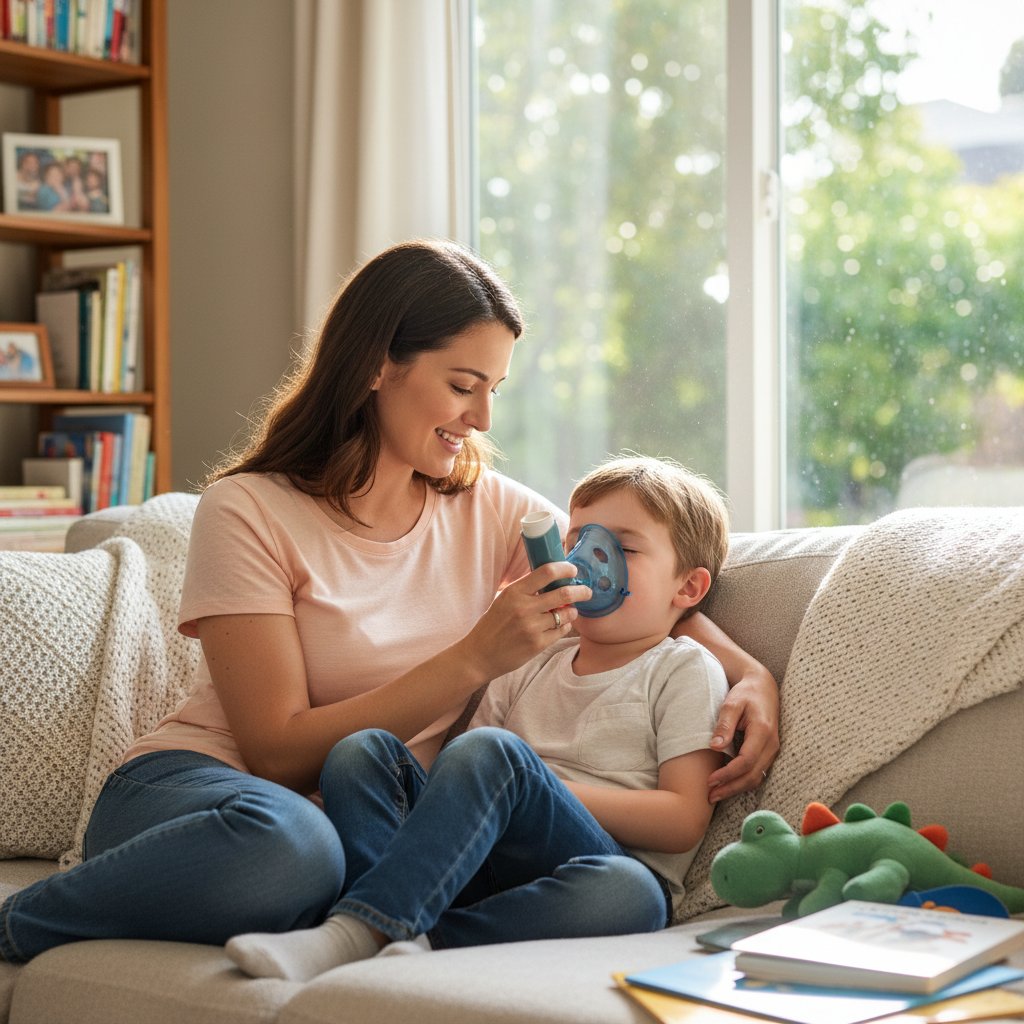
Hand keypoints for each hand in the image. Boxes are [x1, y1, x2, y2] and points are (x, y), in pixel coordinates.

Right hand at [456, 562, 590, 680]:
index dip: (565, 569)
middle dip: (581, 591)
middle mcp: (524, 608)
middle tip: (586, 591)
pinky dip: (564, 626)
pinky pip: (561, 630)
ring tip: (570, 611)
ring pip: (566, 614)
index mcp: (514, 592)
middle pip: (564, 593)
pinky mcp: (537, 644)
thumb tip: (552, 576)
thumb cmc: (493, 624)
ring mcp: (532, 627)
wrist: (480, 655)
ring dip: (572, 611)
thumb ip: (525, 589)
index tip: (573, 570)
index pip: (546, 572)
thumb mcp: (504, 599)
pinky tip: (559, 625)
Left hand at [707, 666, 779, 802]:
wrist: (764, 688)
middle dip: (731, 788)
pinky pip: (757, 773)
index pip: (746, 761)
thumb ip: (724, 724)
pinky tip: (726, 785)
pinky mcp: (768, 753)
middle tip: (709, 795)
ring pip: (757, 778)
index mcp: (762, 731)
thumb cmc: (746, 693)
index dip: (728, 774)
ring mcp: (772, 750)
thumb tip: (715, 746)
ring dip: (736, 788)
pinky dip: (742, 782)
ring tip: (715, 794)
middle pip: (753, 775)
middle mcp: (771, 744)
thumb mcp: (732, 703)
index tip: (710, 780)